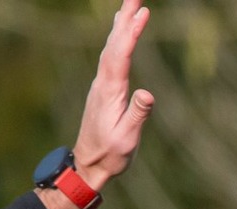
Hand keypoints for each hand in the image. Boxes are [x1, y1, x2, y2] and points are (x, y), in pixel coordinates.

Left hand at [71, 0, 156, 191]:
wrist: (88, 164)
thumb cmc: (110, 155)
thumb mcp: (127, 138)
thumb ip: (137, 115)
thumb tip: (148, 94)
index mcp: (110, 91)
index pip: (121, 55)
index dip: (131, 32)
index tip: (142, 12)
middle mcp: (103, 83)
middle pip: (114, 43)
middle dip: (125, 18)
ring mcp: (101, 85)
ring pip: (111, 47)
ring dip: (120, 26)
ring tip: (129, 6)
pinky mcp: (103, 89)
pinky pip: (111, 56)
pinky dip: (118, 40)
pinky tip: (120, 34)